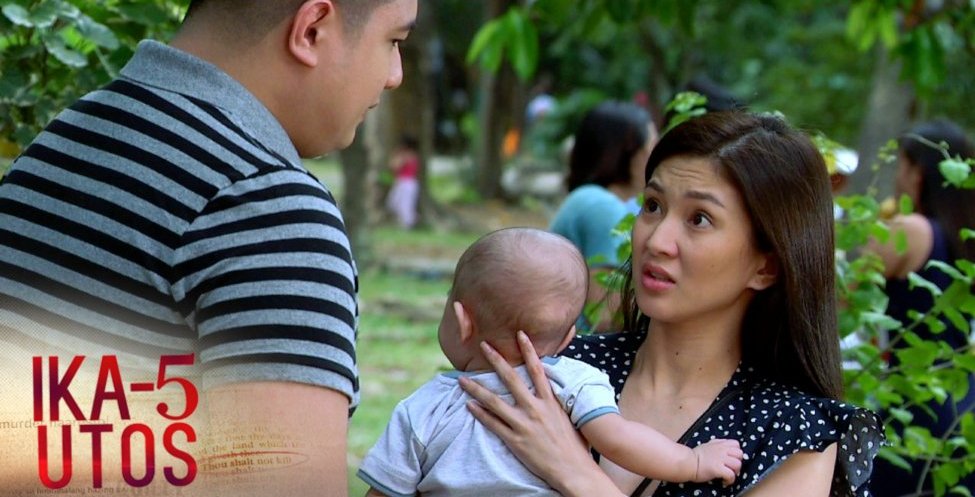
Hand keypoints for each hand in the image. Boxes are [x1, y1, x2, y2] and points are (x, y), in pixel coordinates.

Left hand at [458, 331, 623, 496]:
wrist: (573, 470)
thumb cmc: (574, 445)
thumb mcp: (569, 417)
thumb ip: (558, 401)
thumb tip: (552, 388)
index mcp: (550, 401)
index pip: (538, 369)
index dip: (529, 350)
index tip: (519, 334)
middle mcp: (536, 409)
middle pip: (512, 379)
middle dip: (496, 360)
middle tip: (484, 346)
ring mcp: (524, 425)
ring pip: (495, 402)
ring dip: (477, 389)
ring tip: (462, 379)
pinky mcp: (516, 441)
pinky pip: (493, 424)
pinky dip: (480, 414)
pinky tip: (468, 405)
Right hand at [692, 438, 742, 484]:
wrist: (687, 462)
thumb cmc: (695, 456)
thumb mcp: (708, 445)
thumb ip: (718, 445)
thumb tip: (725, 447)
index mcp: (720, 444)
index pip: (736, 444)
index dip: (736, 452)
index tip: (731, 458)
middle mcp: (722, 450)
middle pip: (740, 454)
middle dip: (737, 462)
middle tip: (730, 468)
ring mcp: (720, 459)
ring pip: (738, 464)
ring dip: (735, 472)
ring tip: (728, 474)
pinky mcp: (718, 469)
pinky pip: (731, 475)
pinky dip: (730, 480)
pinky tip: (724, 481)